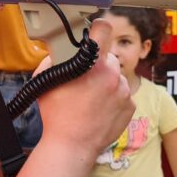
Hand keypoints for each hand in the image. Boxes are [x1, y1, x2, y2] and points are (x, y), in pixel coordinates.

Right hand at [36, 19, 132, 162]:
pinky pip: (123, 94)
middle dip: (98, 64)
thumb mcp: (45, 80)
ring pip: (116, 76)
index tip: (94, 33)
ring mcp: (124, 91)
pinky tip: (99, 109)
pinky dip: (114, 98)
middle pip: (109, 57)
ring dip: (107, 82)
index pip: (103, 29)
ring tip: (90, 99)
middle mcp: (113, 74)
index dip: (98, 29)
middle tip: (85, 78)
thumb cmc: (56, 115)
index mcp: (93, 63)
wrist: (71, 147)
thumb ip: (54, 59)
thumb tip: (59, 50)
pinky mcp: (131, 106)